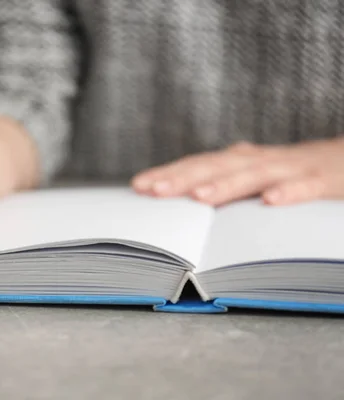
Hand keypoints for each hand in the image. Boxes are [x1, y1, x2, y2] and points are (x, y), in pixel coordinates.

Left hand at [131, 139, 343, 205]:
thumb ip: (224, 189)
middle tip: (154, 190)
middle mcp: (260, 161)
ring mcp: (290, 169)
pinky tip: (271, 202)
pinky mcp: (323, 180)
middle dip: (183, 178)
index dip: (169, 174)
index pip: (198, 166)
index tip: (138, 186)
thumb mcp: (253, 180)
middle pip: (217, 167)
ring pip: (254, 174)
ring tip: (198, 197)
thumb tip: (183, 207)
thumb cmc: (292, 174)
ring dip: (226, 185)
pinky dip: (289, 192)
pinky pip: (305, 186)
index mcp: (241, 162)